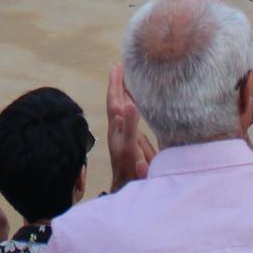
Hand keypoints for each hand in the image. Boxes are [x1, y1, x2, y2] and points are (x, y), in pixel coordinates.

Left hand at [105, 62, 157, 190]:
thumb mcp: (130, 146)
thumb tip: (129, 103)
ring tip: (130, 80)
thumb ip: (130, 126)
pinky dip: (133, 106)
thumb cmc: (128, 168)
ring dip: (126, 94)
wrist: (126, 186)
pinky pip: (131, 117)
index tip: (117, 66)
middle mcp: (118, 127)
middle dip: (119, 84)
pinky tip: (137, 105)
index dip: (116, 83)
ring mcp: (124, 133)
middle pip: (117, 101)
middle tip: (123, 66)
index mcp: (117, 126)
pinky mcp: (131, 140)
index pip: (115, 100)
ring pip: (124, 109)